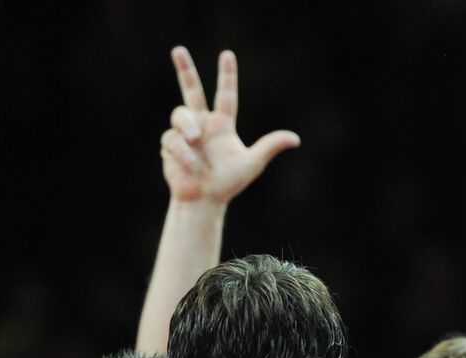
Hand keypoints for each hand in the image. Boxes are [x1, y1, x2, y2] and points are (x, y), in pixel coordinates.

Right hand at [161, 47, 299, 205]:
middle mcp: (202, 123)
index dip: (227, 75)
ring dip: (187, 129)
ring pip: (180, 115)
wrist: (204, 199)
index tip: (227, 55)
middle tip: (178, 50)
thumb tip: (295, 139)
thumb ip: (270, 146)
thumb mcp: (252, 163)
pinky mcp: (170, 144)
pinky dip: (182, 152)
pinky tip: (188, 165)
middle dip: (184, 69)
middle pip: (191, 90)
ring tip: (195, 144)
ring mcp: (184, 133)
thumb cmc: (229, 182)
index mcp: (222, 124)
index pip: (225, 95)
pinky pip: (172, 138)